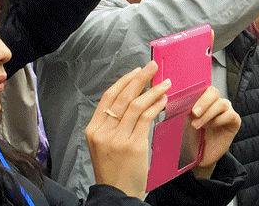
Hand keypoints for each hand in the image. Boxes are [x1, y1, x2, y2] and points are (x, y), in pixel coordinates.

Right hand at [85, 61, 169, 196]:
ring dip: (153, 90)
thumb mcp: (105, 143)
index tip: (137, 71)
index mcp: (93, 129)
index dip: (124, 81)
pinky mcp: (133, 145)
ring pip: (137, 105)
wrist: (117, 194)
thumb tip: (133, 96)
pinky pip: (147, 118)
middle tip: (153, 66)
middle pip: (123, 97)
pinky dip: (156, 105)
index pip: (108, 97)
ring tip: (165, 83)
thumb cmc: (114, 168)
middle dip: (140, 78)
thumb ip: (114, 123)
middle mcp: (102, 132)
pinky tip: (164, 100)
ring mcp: (117, 139)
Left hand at [189, 86, 240, 178]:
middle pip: (213, 92)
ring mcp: (226, 111)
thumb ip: (183, 111)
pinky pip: (230, 115)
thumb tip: (172, 101)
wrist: (200, 158)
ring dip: (208, 114)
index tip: (186, 105)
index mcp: (204, 101)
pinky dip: (219, 119)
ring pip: (221, 103)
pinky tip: (211, 127)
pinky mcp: (234, 121)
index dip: (196, 94)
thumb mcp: (185, 123)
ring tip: (196, 125)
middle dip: (203, 101)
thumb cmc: (192, 139)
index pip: (203, 88)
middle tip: (194, 113)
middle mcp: (216, 103)